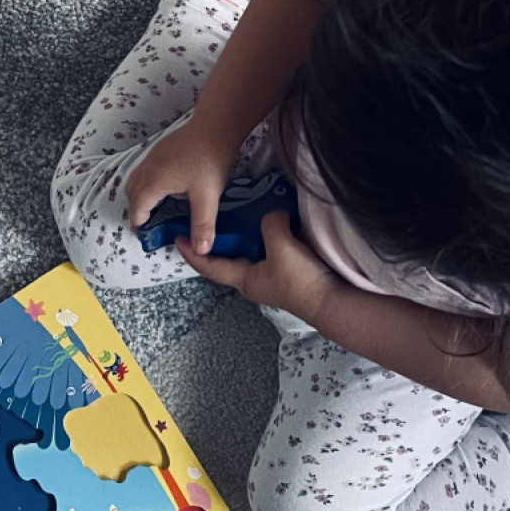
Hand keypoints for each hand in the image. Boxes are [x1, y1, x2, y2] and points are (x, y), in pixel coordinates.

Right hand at [124, 123, 235, 255]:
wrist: (214, 126)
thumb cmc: (209, 162)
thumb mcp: (207, 197)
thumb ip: (202, 226)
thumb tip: (201, 252)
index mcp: (152, 183)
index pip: (136, 211)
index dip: (140, 227)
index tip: (150, 239)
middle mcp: (146, 170)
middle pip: (131, 195)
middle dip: (137, 212)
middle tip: (152, 225)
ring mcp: (150, 157)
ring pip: (135, 181)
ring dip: (140, 197)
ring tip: (158, 208)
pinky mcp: (158, 150)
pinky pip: (144, 171)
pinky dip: (147, 184)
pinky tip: (168, 188)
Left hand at [176, 210, 338, 322]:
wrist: (332, 299)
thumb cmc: (300, 278)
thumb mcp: (279, 245)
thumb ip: (269, 223)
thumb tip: (273, 216)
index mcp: (244, 279)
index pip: (209, 266)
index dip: (192, 253)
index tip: (177, 239)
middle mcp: (254, 279)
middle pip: (229, 257)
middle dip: (219, 239)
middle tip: (211, 216)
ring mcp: (272, 276)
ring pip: (250, 251)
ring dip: (245, 234)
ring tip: (240, 210)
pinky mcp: (289, 271)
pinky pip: (270, 248)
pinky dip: (265, 234)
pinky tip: (270, 219)